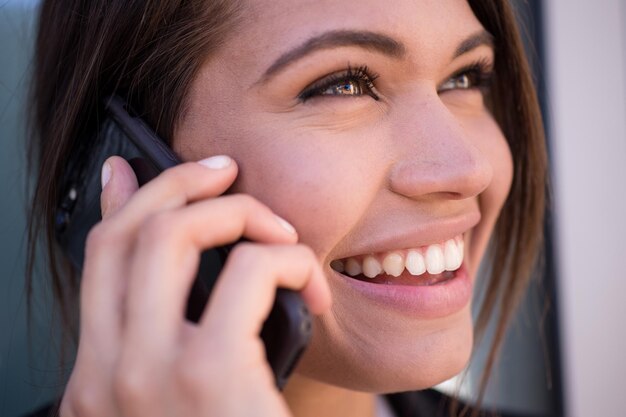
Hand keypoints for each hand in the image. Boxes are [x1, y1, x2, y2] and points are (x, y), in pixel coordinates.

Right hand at [59, 155, 330, 416]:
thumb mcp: (183, 396)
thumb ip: (169, 337)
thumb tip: (181, 265)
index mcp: (96, 380)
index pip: (98, 261)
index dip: (124, 201)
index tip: (140, 168)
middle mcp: (105, 374)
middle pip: (129, 233)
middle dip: (182, 181)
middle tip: (227, 172)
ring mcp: (148, 371)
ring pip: (175, 232)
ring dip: (243, 213)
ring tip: (282, 236)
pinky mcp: (209, 370)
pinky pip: (250, 267)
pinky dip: (291, 258)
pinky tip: (311, 287)